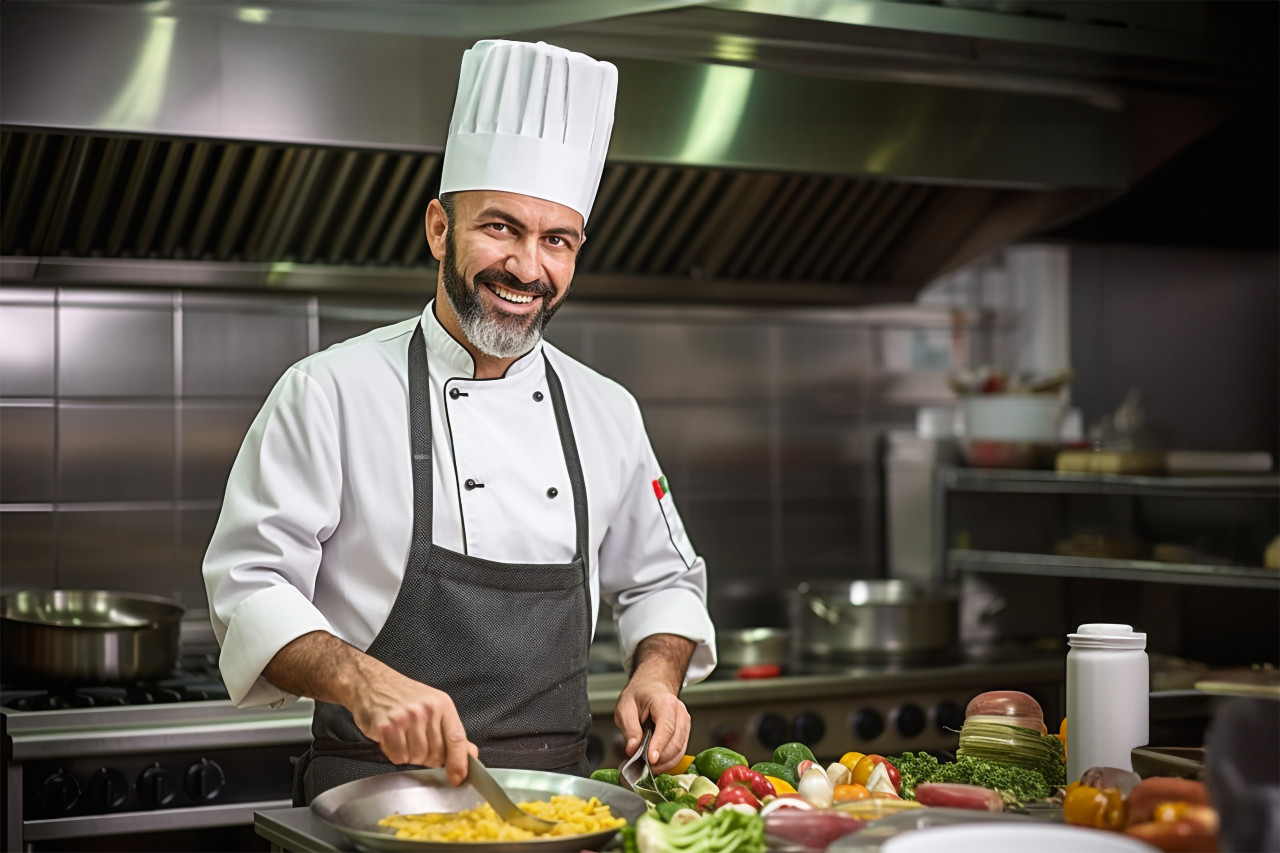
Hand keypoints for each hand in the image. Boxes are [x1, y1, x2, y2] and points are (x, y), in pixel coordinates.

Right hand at [351, 663, 478, 784]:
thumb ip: (451, 732)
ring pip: (417, 758)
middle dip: (427, 757)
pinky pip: (398, 757)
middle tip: (416, 742)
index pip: (457, 739)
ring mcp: (407, 717)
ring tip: (402, 737)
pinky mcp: (388, 726)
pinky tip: (391, 739)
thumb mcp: (433, 706)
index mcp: (442, 704)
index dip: (459, 762)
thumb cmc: (402, 696)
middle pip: (436, 753)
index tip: (458, 777)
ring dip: (409, 755)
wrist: (371, 683)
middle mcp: (427, 710)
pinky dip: (394, 753)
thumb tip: (470, 753)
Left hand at [614, 633, 695, 774]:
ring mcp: (684, 723)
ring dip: (665, 763)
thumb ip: (629, 728)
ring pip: (680, 749)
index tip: (650, 760)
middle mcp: (679, 713)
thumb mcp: (625, 707)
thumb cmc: (639, 695)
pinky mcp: (684, 733)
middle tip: (643, 767)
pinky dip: (669, 761)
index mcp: (665, 702)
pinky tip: (657, 764)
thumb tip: (632, 749)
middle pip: (676, 741)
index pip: (666, 727)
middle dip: (661, 758)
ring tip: (648, 768)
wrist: (652, 687)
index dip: (659, 745)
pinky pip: (680, 751)